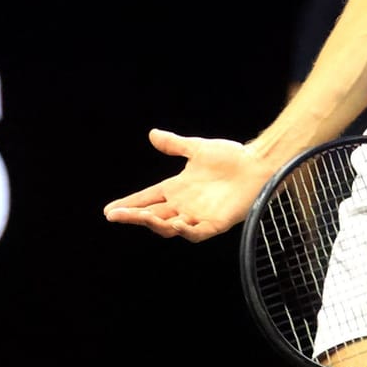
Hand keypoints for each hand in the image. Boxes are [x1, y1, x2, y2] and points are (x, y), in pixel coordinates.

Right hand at [103, 129, 274, 241]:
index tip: (109, 210)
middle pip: (153, 214)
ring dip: (155, 223)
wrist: (257, 164)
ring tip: (143, 216)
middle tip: (115, 215)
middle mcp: (184, 205)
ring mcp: (198, 216)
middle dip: (133, 216)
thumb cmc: (230, 156)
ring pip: (169, 226)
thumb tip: (152, 134)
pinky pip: (196, 232)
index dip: (129, 204)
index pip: (147, 198)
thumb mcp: (197, 148)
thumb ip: (174, 144)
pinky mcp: (215, 224)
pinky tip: (176, 224)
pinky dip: (185, 230)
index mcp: (177, 188)